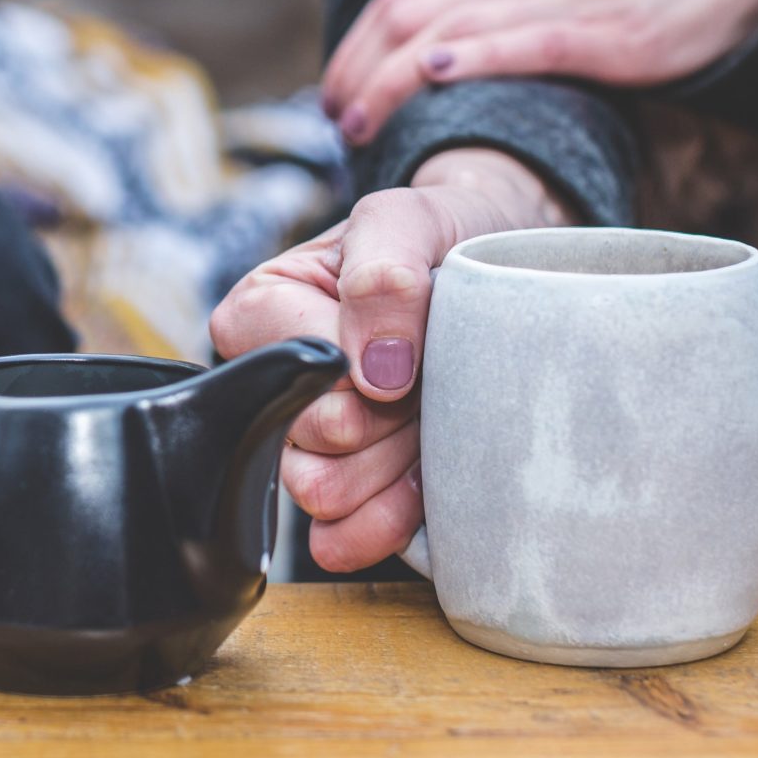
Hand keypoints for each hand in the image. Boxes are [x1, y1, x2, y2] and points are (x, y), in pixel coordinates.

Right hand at [208, 149, 570, 570]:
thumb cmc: (439, 234)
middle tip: (429, 382)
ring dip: (393, 467)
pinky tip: (424, 489)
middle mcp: (271, 384)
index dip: (362, 375)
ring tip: (431, 421)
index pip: (295, 375)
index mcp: (260, 312)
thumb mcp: (408, 219)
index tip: (408, 350)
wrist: (497, 267)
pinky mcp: (349, 491)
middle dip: (388, 423)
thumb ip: (382, 275)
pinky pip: (343, 538)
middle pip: (312, 445)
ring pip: (326, 495)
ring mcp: (309, 444)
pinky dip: (390, 521)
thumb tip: (377, 370)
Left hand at [322, 0, 757, 142]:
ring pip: (449, 29)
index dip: (355, 43)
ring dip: (391, 81)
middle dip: (358, 70)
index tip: (333, 91)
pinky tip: (432, 77)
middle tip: (334, 120)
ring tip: (360, 128)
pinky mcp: (608, 29)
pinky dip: (472, 56)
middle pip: (407, 12)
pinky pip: (525, 41)